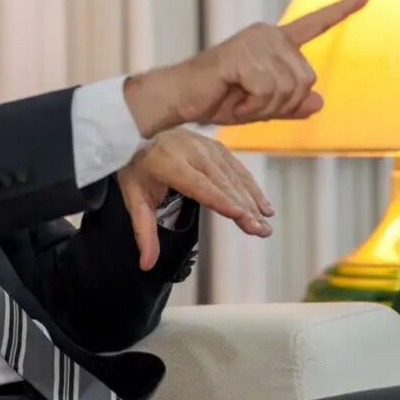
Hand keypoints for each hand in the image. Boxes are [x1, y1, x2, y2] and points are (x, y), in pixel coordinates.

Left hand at [117, 127, 273, 270]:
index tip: (239, 214)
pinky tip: (263, 205)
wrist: (138, 134)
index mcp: (167, 162)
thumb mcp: (134, 199)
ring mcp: (205, 145)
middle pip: (220, 182)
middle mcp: (189, 150)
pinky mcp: (215, 146)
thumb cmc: (137, 169)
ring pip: (232, 176)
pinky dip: (251, 187)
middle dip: (243, 207)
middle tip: (260, 230)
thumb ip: (144, 232)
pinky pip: (237, 168)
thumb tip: (146, 265)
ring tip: (265, 223)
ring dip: (252, 200)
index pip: (196, 183)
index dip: (218, 199)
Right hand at [124, 0, 369, 136]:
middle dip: (280, 103)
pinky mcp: (243, 55)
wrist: (178, 99)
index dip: (343, 11)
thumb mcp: (261, 106)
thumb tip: (320, 101)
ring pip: (288, 89)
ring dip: (263, 107)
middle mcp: (267, 34)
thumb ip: (291, 104)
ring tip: (236, 99)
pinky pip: (267, 92)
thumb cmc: (216, 99)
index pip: (314, 25)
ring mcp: (255, 42)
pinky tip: (230, 99)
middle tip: (246, 101)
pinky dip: (250, 107)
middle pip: (306, 80)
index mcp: (274, 41)